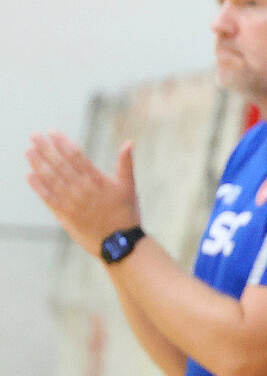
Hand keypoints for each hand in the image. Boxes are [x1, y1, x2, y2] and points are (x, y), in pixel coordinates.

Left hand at [25, 133, 140, 254]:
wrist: (120, 243)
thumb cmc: (127, 214)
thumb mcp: (129, 187)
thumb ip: (126, 164)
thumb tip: (129, 143)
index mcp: (98, 181)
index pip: (76, 156)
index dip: (63, 143)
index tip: (52, 132)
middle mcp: (83, 190)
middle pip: (60, 165)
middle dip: (46, 148)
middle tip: (34, 136)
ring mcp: (72, 202)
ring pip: (51, 179)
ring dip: (38, 164)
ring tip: (28, 151)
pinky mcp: (65, 215)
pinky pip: (48, 198)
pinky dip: (38, 187)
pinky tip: (29, 176)